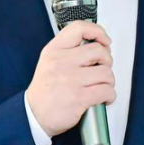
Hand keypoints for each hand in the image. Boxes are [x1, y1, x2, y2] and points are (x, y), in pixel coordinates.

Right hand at [26, 20, 115, 137]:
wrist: (33, 115)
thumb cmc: (45, 91)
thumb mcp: (49, 62)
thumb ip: (68, 51)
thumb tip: (97, 46)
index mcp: (54, 51)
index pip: (78, 28)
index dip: (97, 32)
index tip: (104, 41)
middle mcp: (62, 62)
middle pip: (98, 50)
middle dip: (107, 61)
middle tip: (103, 68)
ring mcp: (71, 79)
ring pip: (106, 72)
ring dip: (109, 81)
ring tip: (102, 86)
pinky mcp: (79, 97)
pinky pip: (106, 90)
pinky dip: (110, 95)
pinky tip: (104, 98)